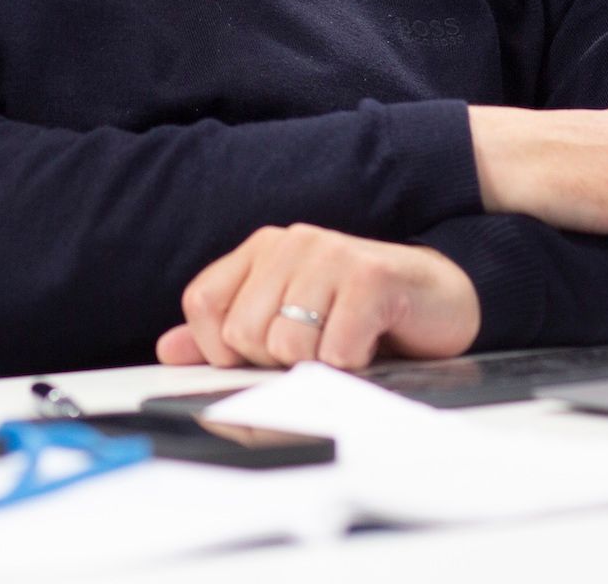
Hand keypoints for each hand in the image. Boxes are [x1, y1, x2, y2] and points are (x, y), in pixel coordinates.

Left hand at [155, 224, 480, 370]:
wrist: (438, 298)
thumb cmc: (360, 314)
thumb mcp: (286, 321)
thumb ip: (226, 333)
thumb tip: (169, 348)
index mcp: (262, 250)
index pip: (203, 303)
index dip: (221, 348)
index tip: (260, 356)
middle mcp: (292, 242)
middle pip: (244, 331)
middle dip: (278, 362)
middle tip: (316, 349)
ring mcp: (331, 254)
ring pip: (287, 344)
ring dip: (318, 364)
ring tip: (343, 345)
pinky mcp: (370, 277)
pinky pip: (334, 348)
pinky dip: (351, 363)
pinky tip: (368, 345)